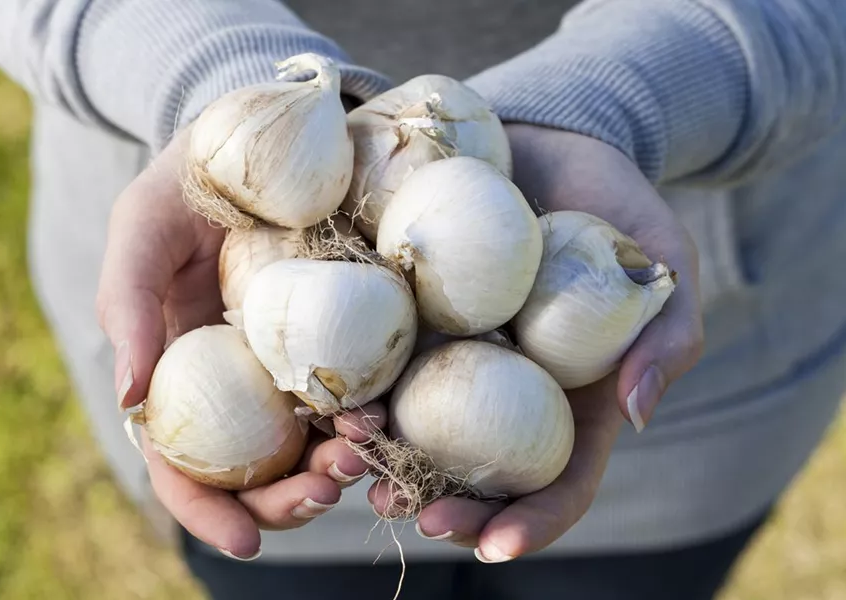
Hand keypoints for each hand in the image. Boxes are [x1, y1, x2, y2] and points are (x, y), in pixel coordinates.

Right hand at [96, 128, 377, 558]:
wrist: (261, 140)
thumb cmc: (188, 184)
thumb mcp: (142, 228)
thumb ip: (126, 304)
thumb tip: (128, 395)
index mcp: (180, 373)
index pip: (181, 465)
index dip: (206, 511)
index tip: (244, 544)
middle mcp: (235, 384)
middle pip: (255, 472)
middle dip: (288, 501)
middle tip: (327, 492)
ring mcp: (288, 366)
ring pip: (311, 445)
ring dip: (337, 470)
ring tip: (364, 460)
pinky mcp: (340, 340)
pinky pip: (355, 392)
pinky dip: (371, 420)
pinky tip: (389, 418)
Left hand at [371, 125, 703, 560]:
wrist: (544, 138)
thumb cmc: (614, 204)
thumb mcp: (662, 262)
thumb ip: (668, 334)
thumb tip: (638, 414)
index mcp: (565, 397)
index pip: (556, 481)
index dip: (528, 522)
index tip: (491, 548)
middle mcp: (500, 389)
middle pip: (473, 471)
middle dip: (439, 504)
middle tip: (408, 514)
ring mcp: (447, 354)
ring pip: (411, 424)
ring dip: (379, 455)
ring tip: (350, 460)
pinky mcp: (403, 312)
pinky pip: (373, 356)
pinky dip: (350, 381)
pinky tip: (324, 394)